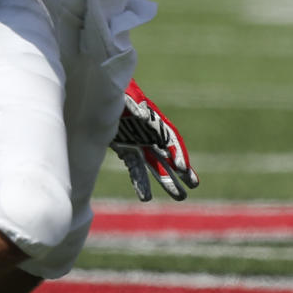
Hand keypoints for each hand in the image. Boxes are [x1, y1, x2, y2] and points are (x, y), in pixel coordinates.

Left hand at [111, 80, 198, 201]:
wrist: (99, 97)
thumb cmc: (115, 94)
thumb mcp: (124, 96)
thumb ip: (134, 105)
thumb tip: (145, 116)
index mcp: (152, 120)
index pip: (170, 138)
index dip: (177, 152)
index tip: (182, 168)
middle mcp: (149, 135)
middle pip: (169, 154)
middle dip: (182, 169)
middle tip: (194, 184)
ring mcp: (139, 144)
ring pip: (156, 166)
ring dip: (167, 181)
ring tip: (181, 197)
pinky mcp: (127, 151)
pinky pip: (136, 170)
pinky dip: (141, 183)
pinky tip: (146, 198)